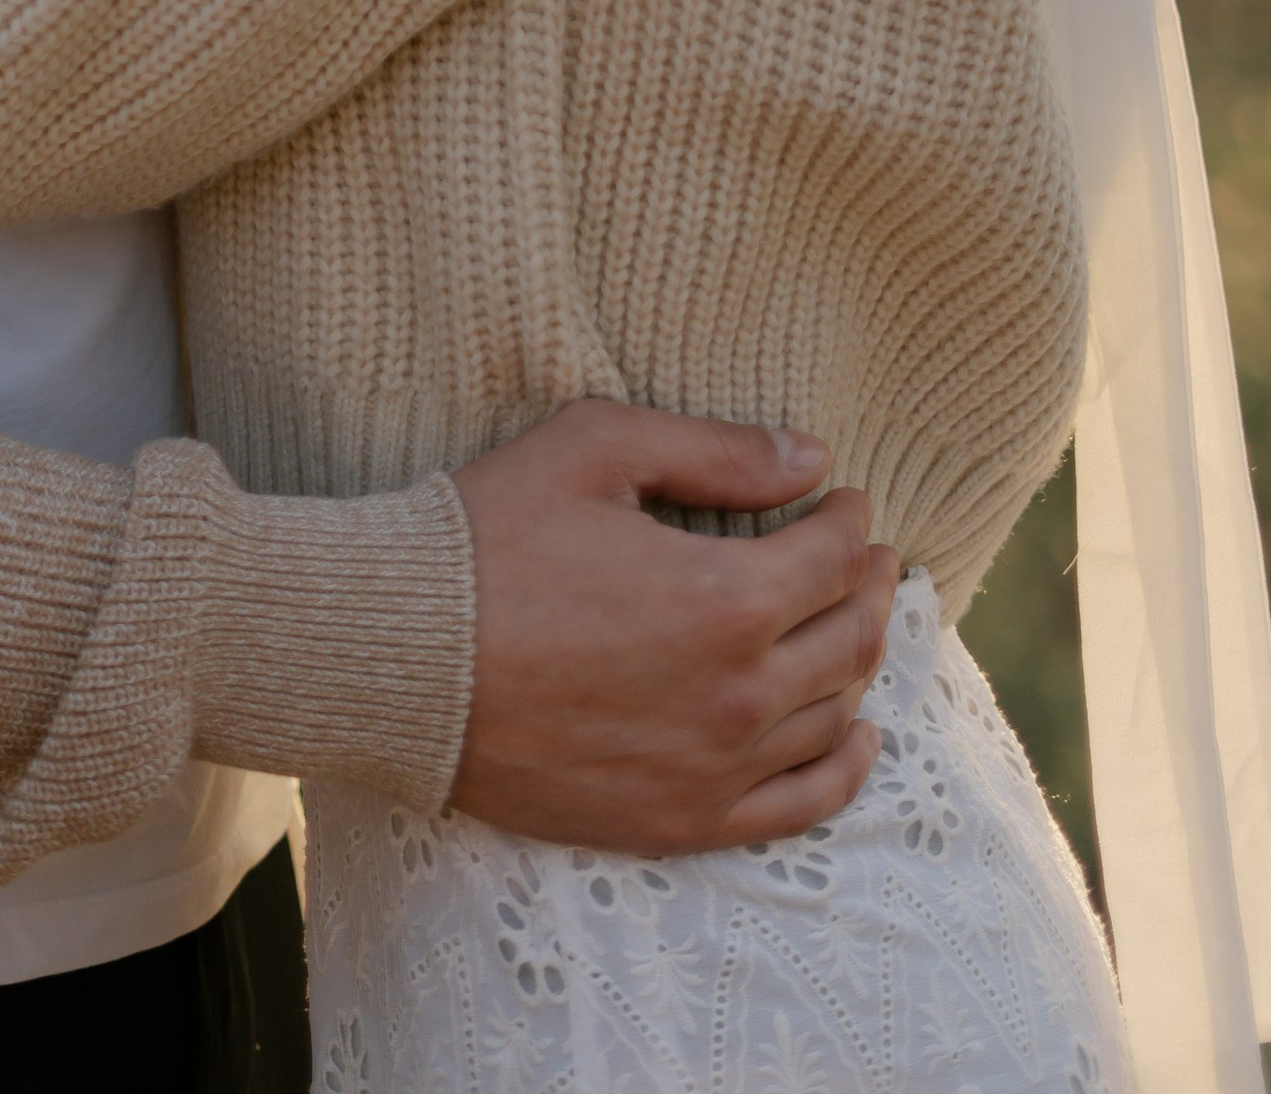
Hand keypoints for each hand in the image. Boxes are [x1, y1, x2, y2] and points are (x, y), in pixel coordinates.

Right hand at [450, 399, 894, 852]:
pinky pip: (797, 806)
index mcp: (728, 598)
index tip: (843, 500)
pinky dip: (844, 768)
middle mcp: (738, 694)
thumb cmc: (489, 537)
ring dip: (859, 660)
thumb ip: (715, 450)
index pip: (834, 557)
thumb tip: (813, 459)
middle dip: (869, 584)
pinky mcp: (676, 821)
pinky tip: (857, 734)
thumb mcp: (596, 449)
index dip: (850, 520)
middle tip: (865, 554)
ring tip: (853, 620)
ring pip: (832, 715)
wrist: (401, 658)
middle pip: (850, 637)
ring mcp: (712, 768)